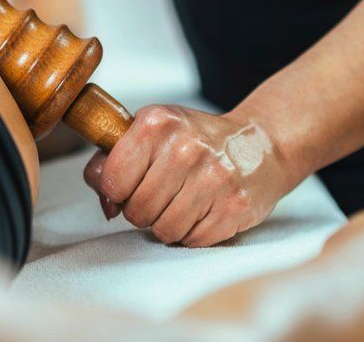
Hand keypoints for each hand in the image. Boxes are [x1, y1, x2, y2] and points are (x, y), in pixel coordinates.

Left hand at [84, 104, 293, 246]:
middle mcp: (185, 149)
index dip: (115, 190)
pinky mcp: (234, 207)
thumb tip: (105, 202)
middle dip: (141, 210)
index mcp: (157, 124)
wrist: (259, 144)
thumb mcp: (151, 131)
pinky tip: (201, 210)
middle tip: (158, 195)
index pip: (112, 180)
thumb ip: (113, 159)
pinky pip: (192, 240)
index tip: (128, 185)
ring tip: (179, 203)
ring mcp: (213, 179)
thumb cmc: (196, 139)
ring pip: (163, 230)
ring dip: (165, 224)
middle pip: (136, 210)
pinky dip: (191, 232)